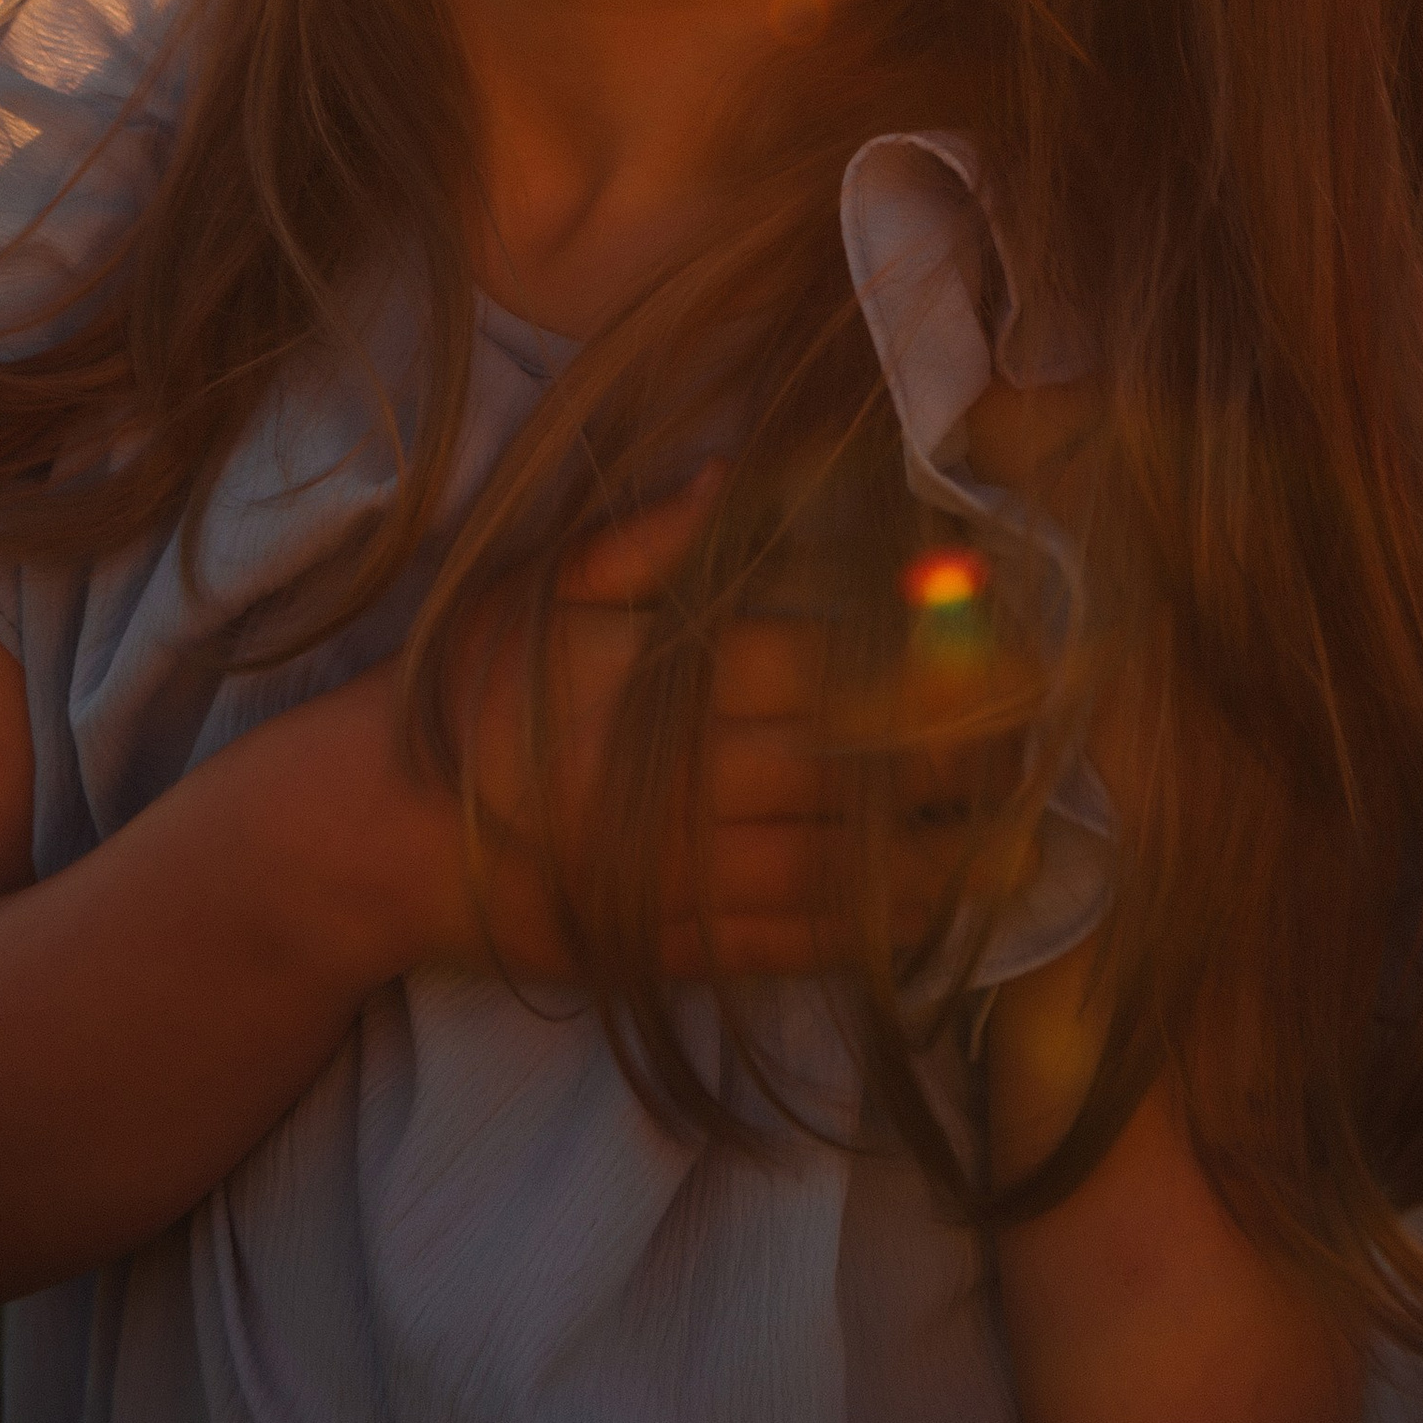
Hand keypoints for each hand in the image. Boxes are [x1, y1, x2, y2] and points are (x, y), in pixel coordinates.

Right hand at [410, 482, 996, 983]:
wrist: (373, 834)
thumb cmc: (468, 695)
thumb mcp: (542, 589)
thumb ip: (648, 540)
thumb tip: (740, 473)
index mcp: (672, 681)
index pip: (830, 666)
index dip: (926, 663)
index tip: (1011, 654)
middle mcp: (693, 782)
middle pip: (852, 769)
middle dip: (957, 765)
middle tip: (1049, 753)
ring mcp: (682, 876)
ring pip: (836, 871)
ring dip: (936, 863)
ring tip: (1028, 850)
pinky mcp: (667, 948)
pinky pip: (785, 949)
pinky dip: (865, 943)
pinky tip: (928, 928)